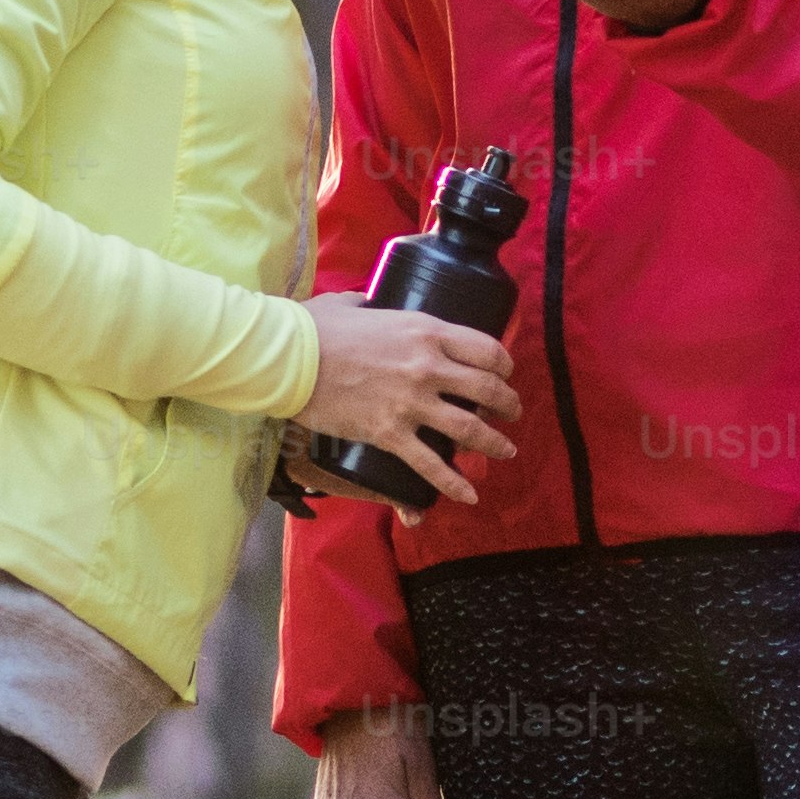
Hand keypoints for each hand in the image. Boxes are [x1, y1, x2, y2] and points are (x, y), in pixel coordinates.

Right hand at [296, 290, 519, 506]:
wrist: (288, 359)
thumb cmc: (314, 328)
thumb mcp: (353, 304)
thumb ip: (371, 306)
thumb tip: (367, 305)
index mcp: (425, 331)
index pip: (486, 349)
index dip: (503, 365)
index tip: (504, 374)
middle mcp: (428, 366)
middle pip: (488, 390)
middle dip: (508, 405)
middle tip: (511, 413)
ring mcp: (411, 402)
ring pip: (471, 429)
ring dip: (495, 443)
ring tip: (505, 450)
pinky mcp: (391, 433)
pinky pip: (432, 465)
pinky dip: (454, 484)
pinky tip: (469, 494)